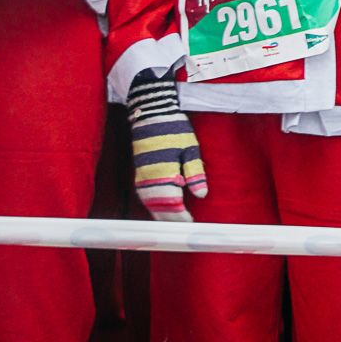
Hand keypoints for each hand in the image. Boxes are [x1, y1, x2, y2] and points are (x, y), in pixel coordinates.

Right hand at [127, 73, 206, 221]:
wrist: (150, 113)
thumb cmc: (173, 128)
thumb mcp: (190, 148)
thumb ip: (195, 172)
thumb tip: (202, 195)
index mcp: (163, 175)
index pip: (172, 206)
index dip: (182, 218)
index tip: (193, 226)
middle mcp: (149, 181)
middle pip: (159, 210)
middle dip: (173, 221)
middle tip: (188, 228)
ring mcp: (141, 178)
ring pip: (151, 205)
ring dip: (163, 215)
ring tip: (178, 222)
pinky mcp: (139, 174)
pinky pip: (146, 197)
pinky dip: (156, 206)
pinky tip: (165, 207)